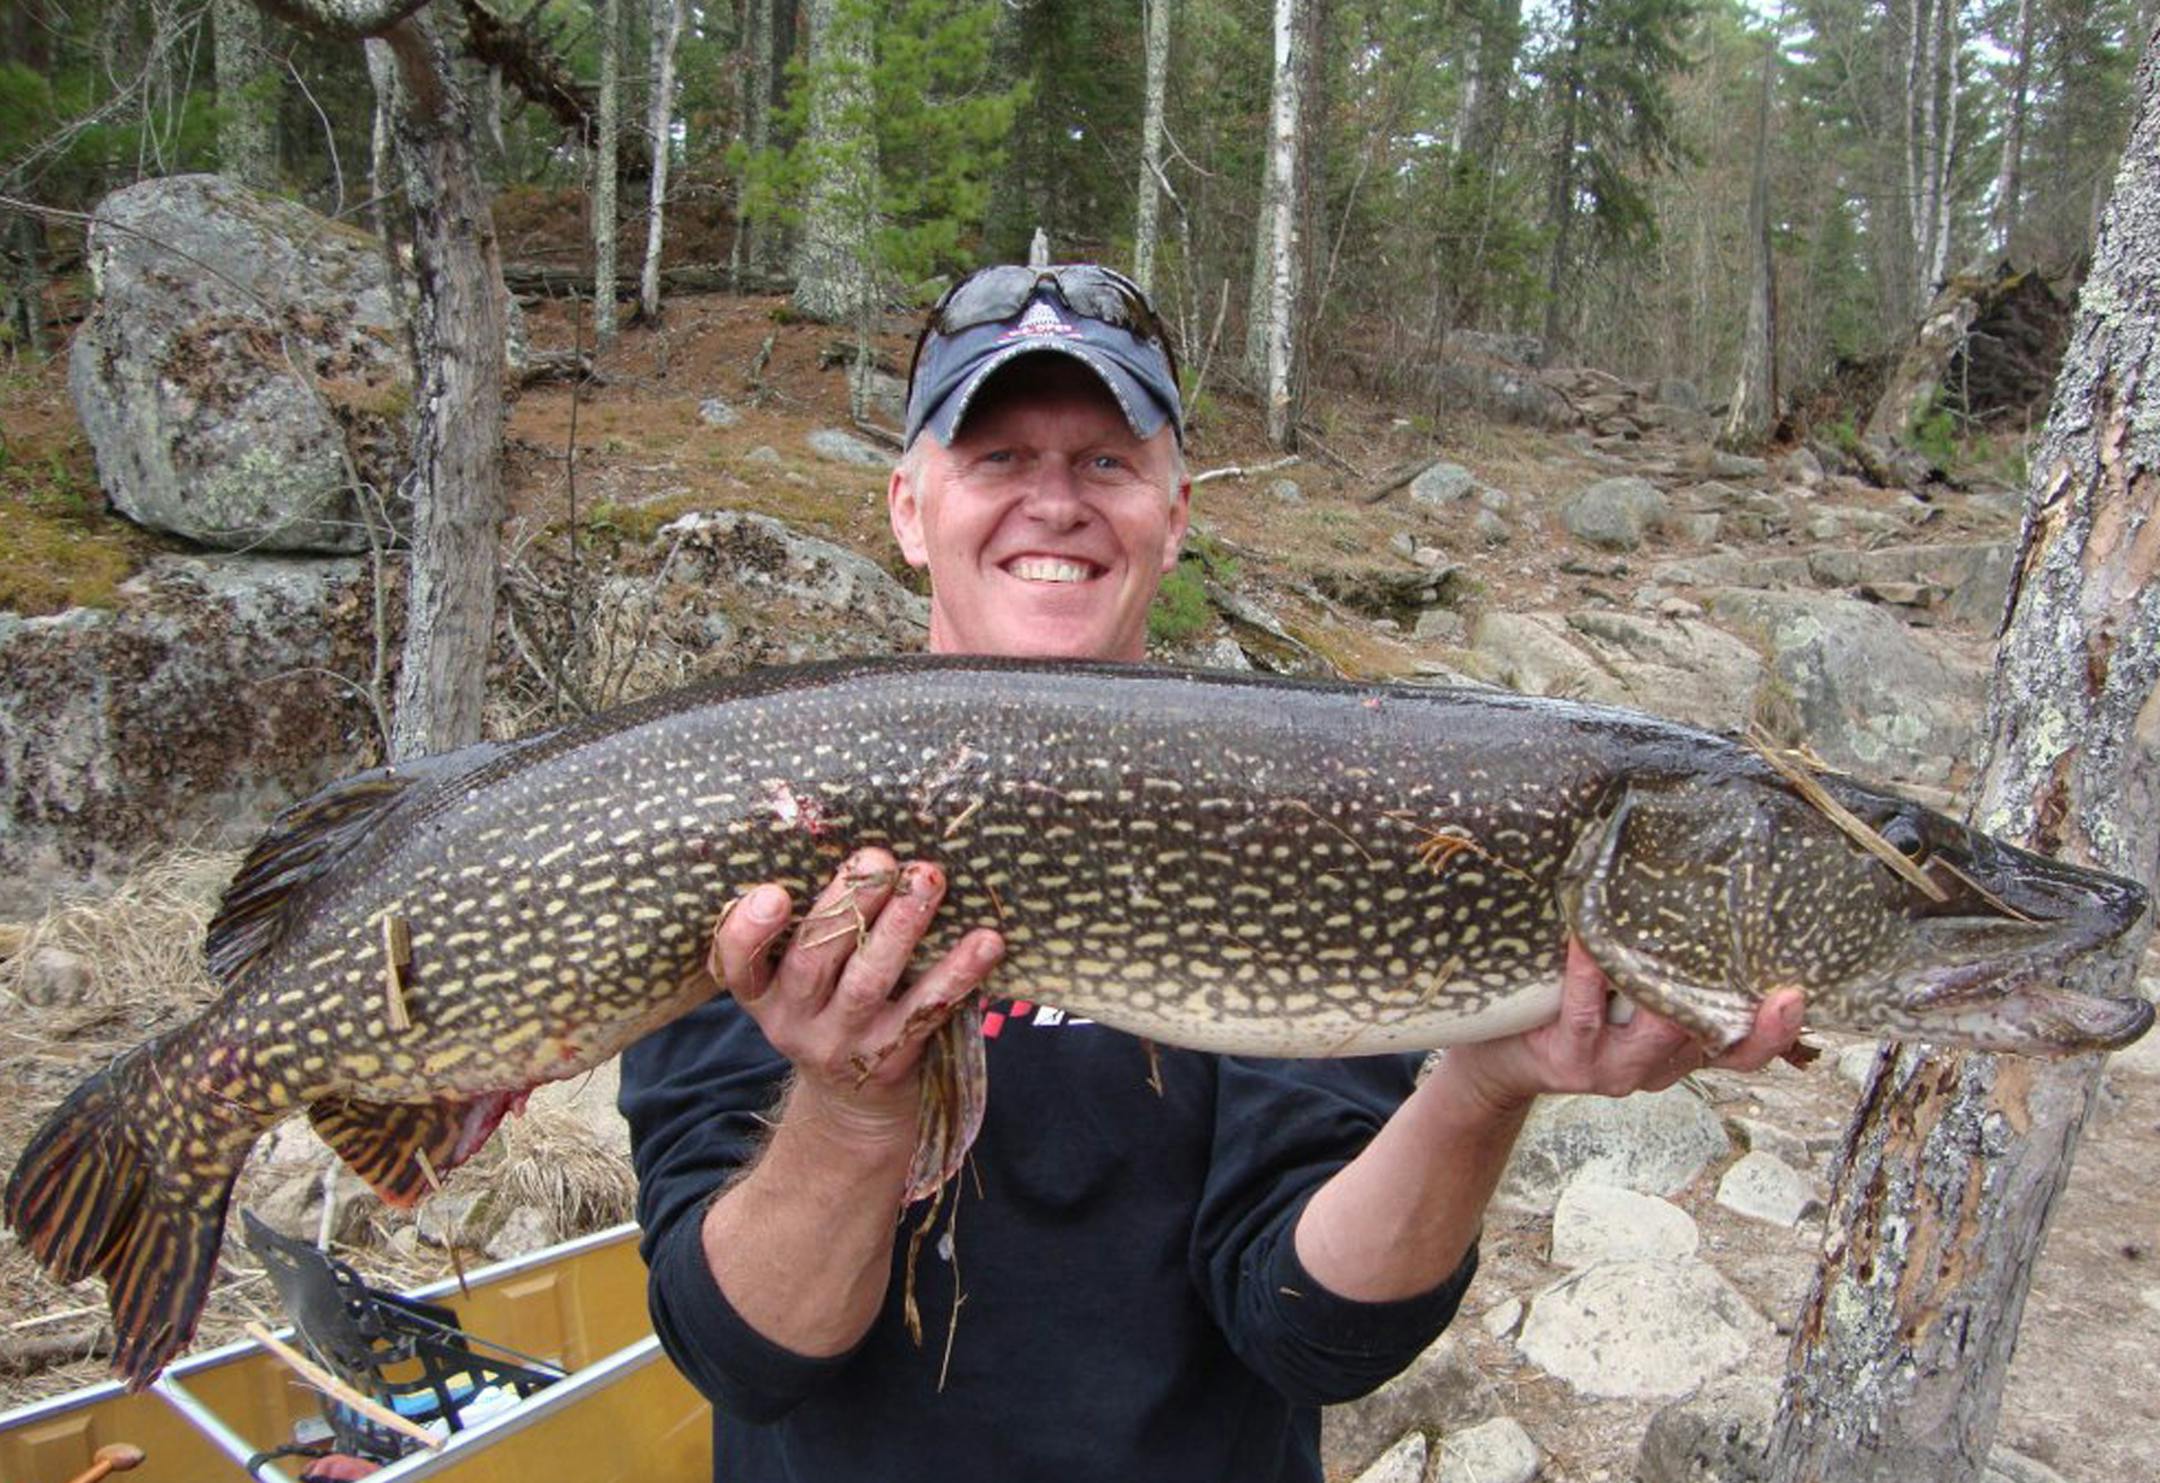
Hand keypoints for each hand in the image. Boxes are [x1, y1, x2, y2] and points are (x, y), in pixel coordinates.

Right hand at [710, 848, 1003, 1154]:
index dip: (748, 931)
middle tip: (877, 860)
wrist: (856, 1103)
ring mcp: (843, 1043)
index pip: (736, 964)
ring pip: (868, 981)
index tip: (772, 893)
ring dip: (900, 927)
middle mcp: (793, 1020)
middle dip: (846, 904)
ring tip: (927, 880)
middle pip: (813, 959)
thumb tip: (865, 853)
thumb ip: (814, 927)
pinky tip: (986, 941)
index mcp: (763, 991)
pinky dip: (958, 972)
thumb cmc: (831, 1008)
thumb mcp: (802, 980)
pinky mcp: (892, 1058)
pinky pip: (926, 1010)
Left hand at [1442, 939, 1804, 1117]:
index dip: (1774, 1031)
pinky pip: (1587, 1010)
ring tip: (1669, 926)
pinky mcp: (1570, 1059)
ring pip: (1659, 1028)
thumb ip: (1658, 968)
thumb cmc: (1562, 1014)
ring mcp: (1614, 1068)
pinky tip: (1586, 935)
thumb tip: (1689, 885)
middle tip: (1743, 938)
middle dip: (1730, 991)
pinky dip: (1590, 968)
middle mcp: (1655, 1066)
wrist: (1496, 1064)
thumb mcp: (1620, 1001)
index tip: (1795, 995)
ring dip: (1665, 978)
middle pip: (1710, 1037)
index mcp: (1677, 1052)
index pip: (1742, 1051)